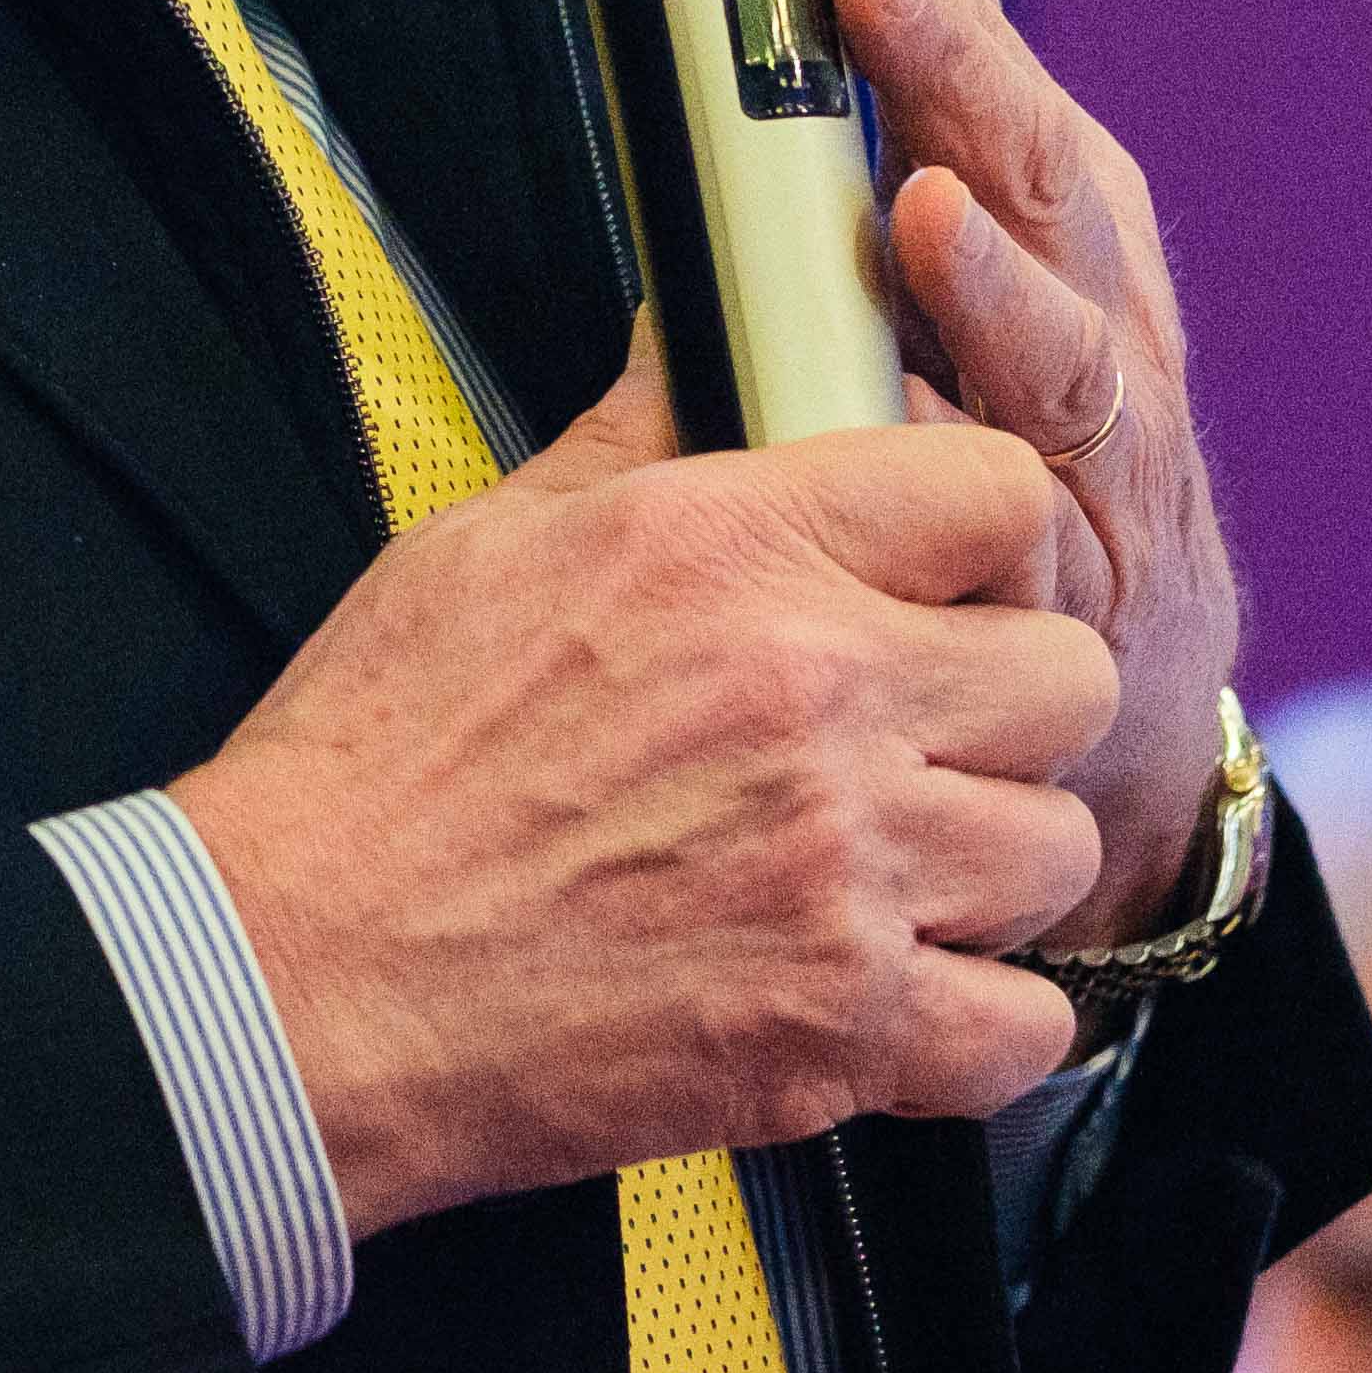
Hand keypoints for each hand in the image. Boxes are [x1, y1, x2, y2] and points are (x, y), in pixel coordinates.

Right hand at [163, 366, 1114, 1235]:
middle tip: (929, 730)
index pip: (997, 489)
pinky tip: (905, 988)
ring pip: (1061, 847)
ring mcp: (843, 871)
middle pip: (1069, 673)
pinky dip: (980, 1020)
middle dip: (1007, 702)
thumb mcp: (487, 540)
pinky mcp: (840, 1028)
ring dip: (991, 862)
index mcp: (729, 551)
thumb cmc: (372, 769)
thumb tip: (691, 344)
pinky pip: (1028, 1026)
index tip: (955, 574)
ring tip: (901, 867)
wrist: (302, 975)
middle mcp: (815, 699)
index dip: (987, 533)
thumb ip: (632, 438)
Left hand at [822, 0, 1241, 943]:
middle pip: (1032, 171)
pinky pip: (1042, 525)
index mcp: (1052, 211)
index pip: (975, 61)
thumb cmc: (1022, 417)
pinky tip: (944, 436)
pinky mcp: (1089, 589)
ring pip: (1063, 344)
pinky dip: (1000, 481)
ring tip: (918, 200)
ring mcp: (1105, 451)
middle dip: (952, 65)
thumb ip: (947, 30)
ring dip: (990, 272)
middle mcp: (1099, 307)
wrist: (1107, 699)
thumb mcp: (986, 207)